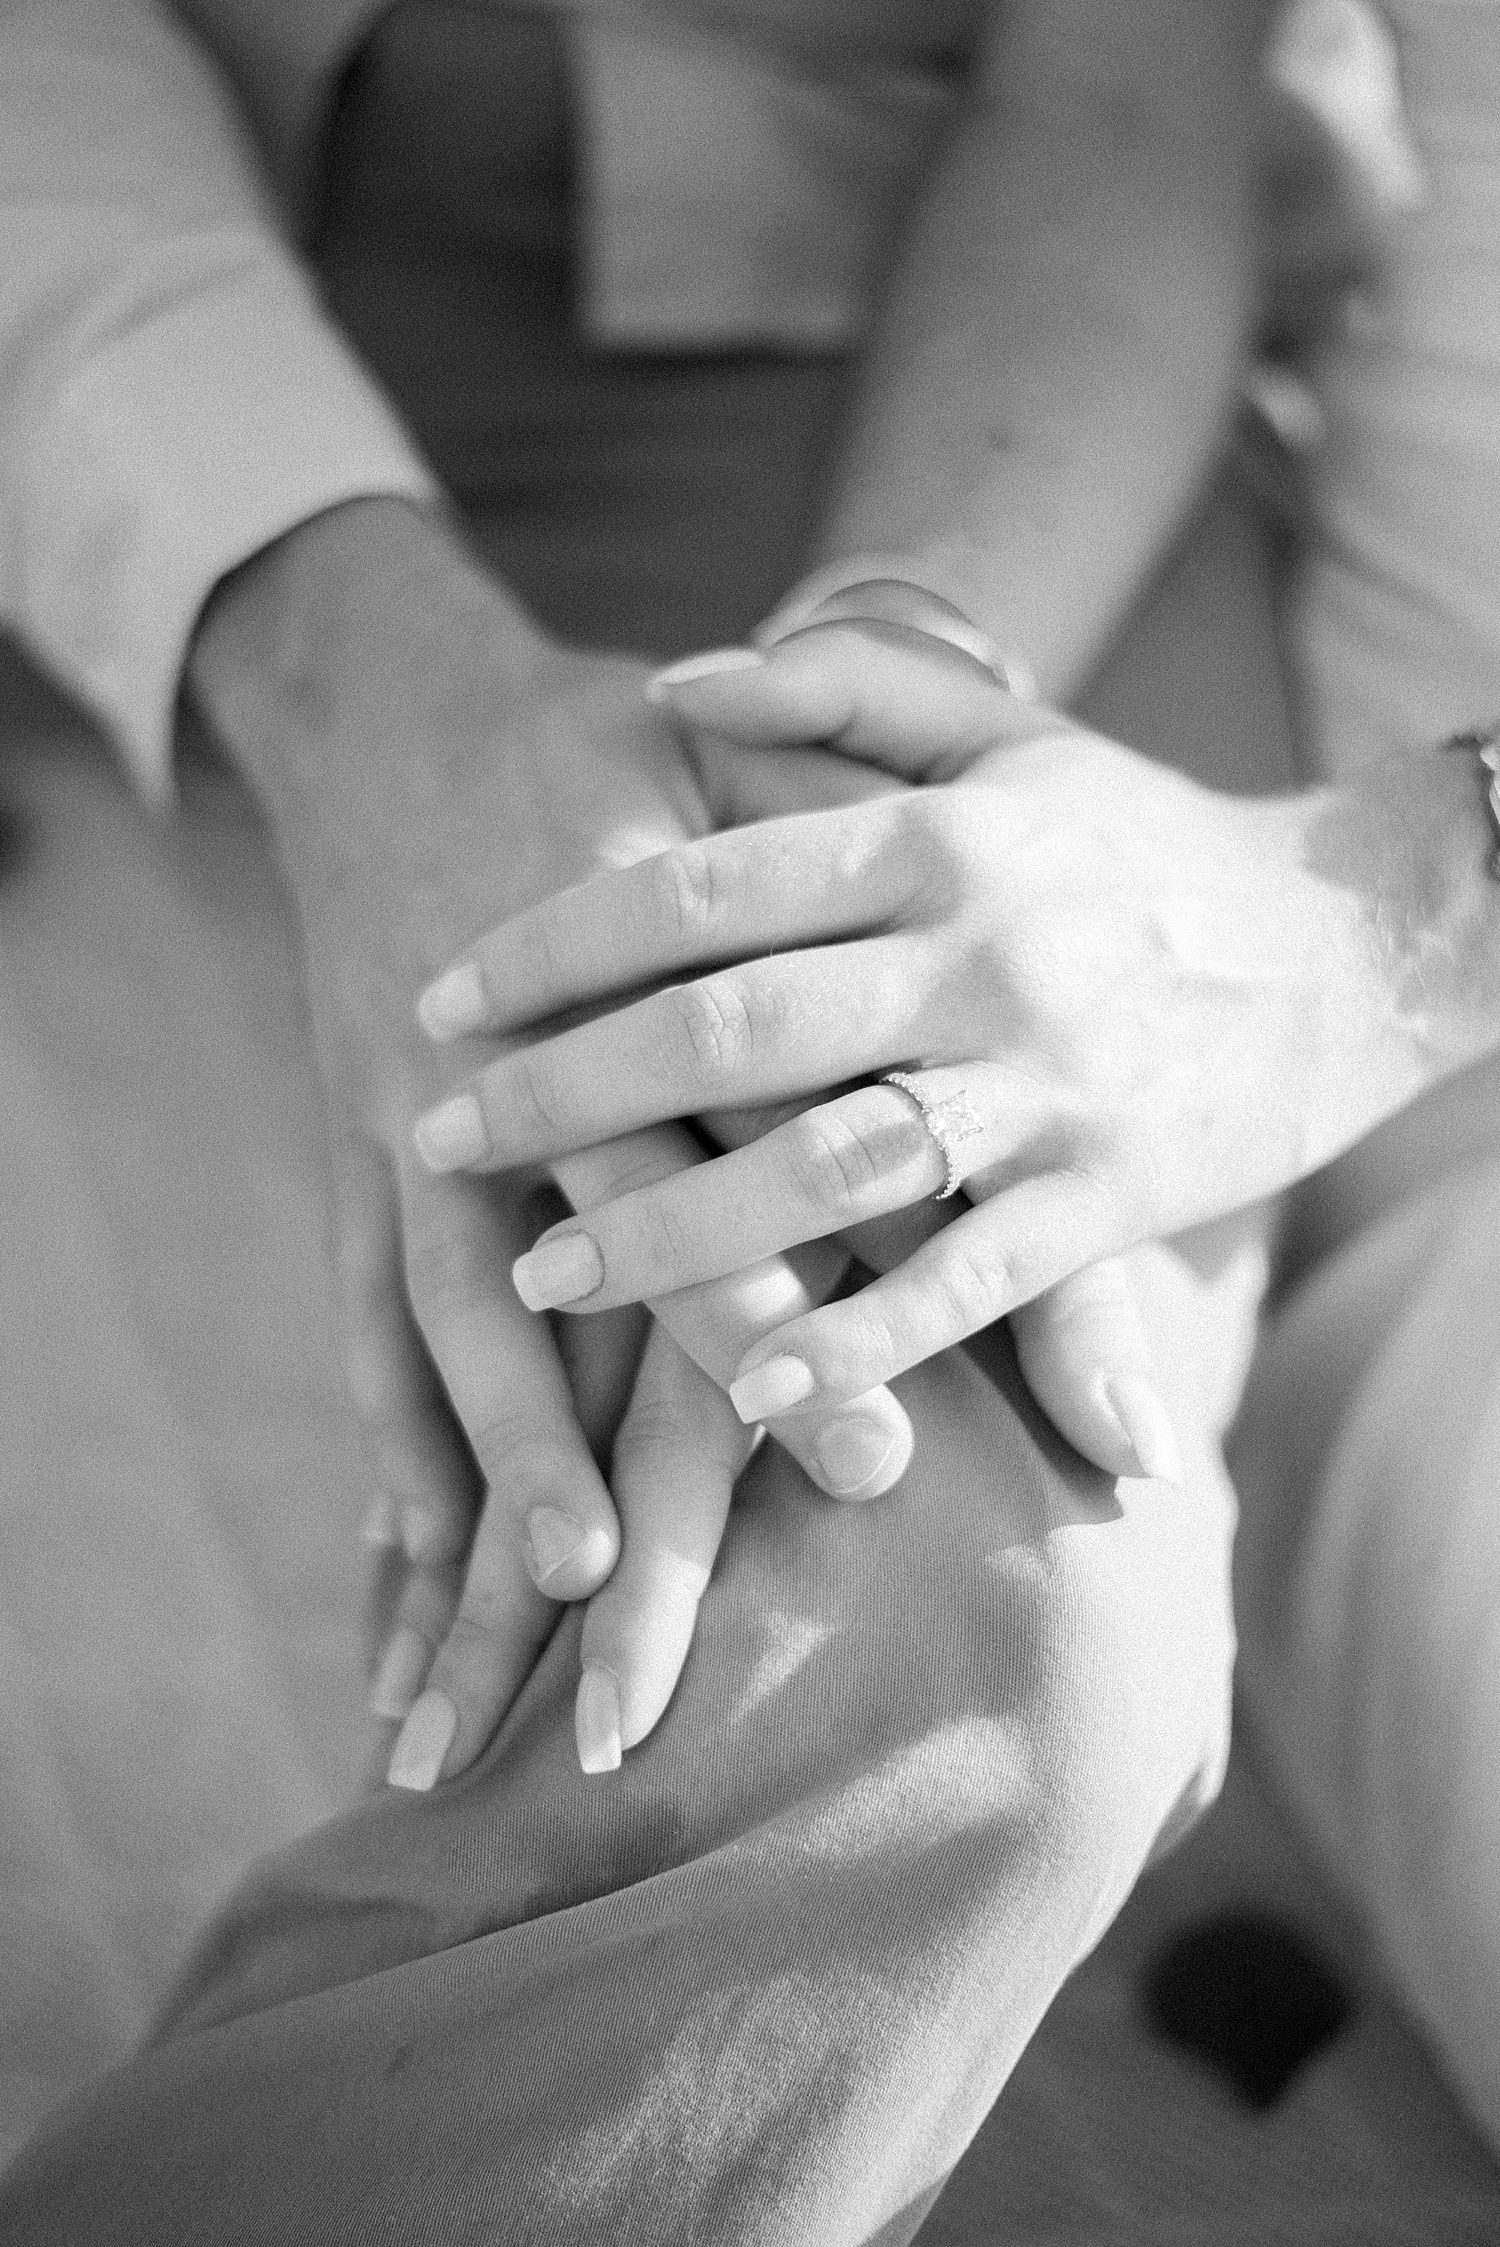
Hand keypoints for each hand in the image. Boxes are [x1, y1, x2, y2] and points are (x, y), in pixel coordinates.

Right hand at [189, 505, 909, 1784]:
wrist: (395, 711)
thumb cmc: (626, 767)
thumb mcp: (761, 790)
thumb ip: (890, 911)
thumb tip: (1046, 1009)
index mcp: (668, 950)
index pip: (776, 1123)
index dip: (851, 1258)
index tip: (913, 1422)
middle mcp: (548, 1039)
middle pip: (631, 1228)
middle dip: (714, 1380)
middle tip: (839, 1508)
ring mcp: (428, 1100)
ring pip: (469, 1293)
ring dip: (518, 1444)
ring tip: (574, 1584)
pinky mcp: (354, 1141)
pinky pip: (362, 1301)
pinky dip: (391, 1421)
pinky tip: (416, 1545)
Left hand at [409, 622, 1428, 1423]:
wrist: (1358, 940)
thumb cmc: (1144, 839)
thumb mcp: (1009, 735)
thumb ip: (841, 690)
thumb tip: (670, 680)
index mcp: (938, 840)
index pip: (704, 887)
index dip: (555, 944)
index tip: (440, 997)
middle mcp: (983, 957)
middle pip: (733, 1030)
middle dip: (565, 1093)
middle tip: (435, 1137)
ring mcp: (1047, 1084)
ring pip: (827, 1169)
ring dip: (673, 1234)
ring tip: (542, 1275)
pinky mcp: (1110, 1197)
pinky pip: (965, 1285)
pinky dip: (857, 1342)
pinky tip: (750, 1391)